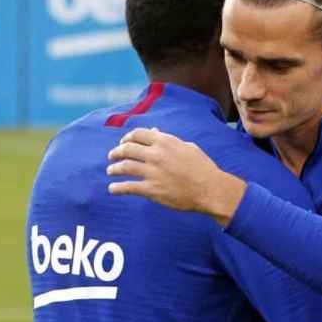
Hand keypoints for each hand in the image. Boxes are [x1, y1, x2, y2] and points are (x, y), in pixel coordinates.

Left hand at [107, 128, 246, 225]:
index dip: (127, 138)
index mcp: (165, 141)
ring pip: (125, 167)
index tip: (123, 143)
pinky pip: (129, 187)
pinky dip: (118, 188)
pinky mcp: (152, 189)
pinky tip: (113, 189)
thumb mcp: (187, 147)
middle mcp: (156, 155)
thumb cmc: (202, 168)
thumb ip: (168, 140)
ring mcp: (153, 172)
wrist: (210, 189)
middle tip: (112, 156)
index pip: (138, 134)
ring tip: (110, 171)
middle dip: (116, 152)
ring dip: (114, 168)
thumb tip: (155, 132)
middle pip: (127, 149)